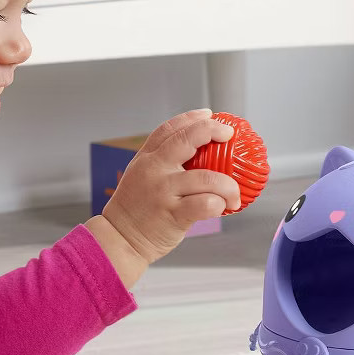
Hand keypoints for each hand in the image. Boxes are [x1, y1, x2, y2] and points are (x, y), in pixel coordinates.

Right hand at [100, 110, 241, 263]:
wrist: (120, 239)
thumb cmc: (136, 210)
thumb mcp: (140, 176)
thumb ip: (162, 162)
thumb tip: (198, 152)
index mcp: (147, 158)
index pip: (170, 128)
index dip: (192, 118)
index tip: (210, 115)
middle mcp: (154, 170)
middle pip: (187, 140)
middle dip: (213, 131)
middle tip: (229, 137)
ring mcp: (163, 192)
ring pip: (207, 178)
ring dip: (228, 186)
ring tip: (234, 195)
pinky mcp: (173, 215)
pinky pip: (205, 204)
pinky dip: (220, 204)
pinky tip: (223, 207)